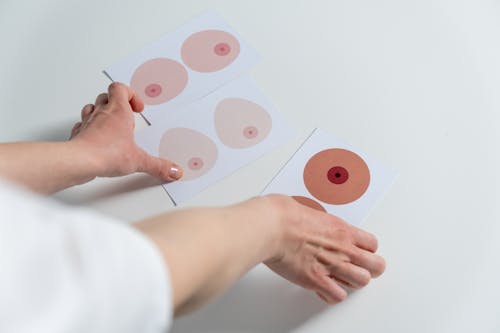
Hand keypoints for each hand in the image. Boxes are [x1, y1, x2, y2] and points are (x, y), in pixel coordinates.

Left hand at [70, 82, 182, 181]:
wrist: (79, 161)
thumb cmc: (105, 152)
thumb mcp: (139, 161)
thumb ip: (158, 166)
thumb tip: (173, 171)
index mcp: (118, 111)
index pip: (121, 88)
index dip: (130, 94)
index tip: (138, 108)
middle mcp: (101, 113)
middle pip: (106, 96)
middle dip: (117, 103)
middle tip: (127, 115)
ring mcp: (87, 122)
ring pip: (92, 107)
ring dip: (101, 112)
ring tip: (110, 124)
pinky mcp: (78, 134)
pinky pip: (82, 125)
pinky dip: (89, 128)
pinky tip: (96, 139)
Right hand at [264, 195, 385, 303]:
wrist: (271, 227)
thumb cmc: (284, 215)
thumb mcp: (308, 209)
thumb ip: (317, 221)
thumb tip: (311, 221)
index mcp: (341, 229)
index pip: (372, 244)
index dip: (368, 250)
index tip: (360, 252)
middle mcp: (342, 248)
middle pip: (376, 266)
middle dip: (370, 269)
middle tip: (360, 269)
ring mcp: (331, 266)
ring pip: (361, 282)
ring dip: (353, 282)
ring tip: (343, 280)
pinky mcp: (317, 281)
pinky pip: (337, 296)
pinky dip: (332, 295)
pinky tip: (325, 289)